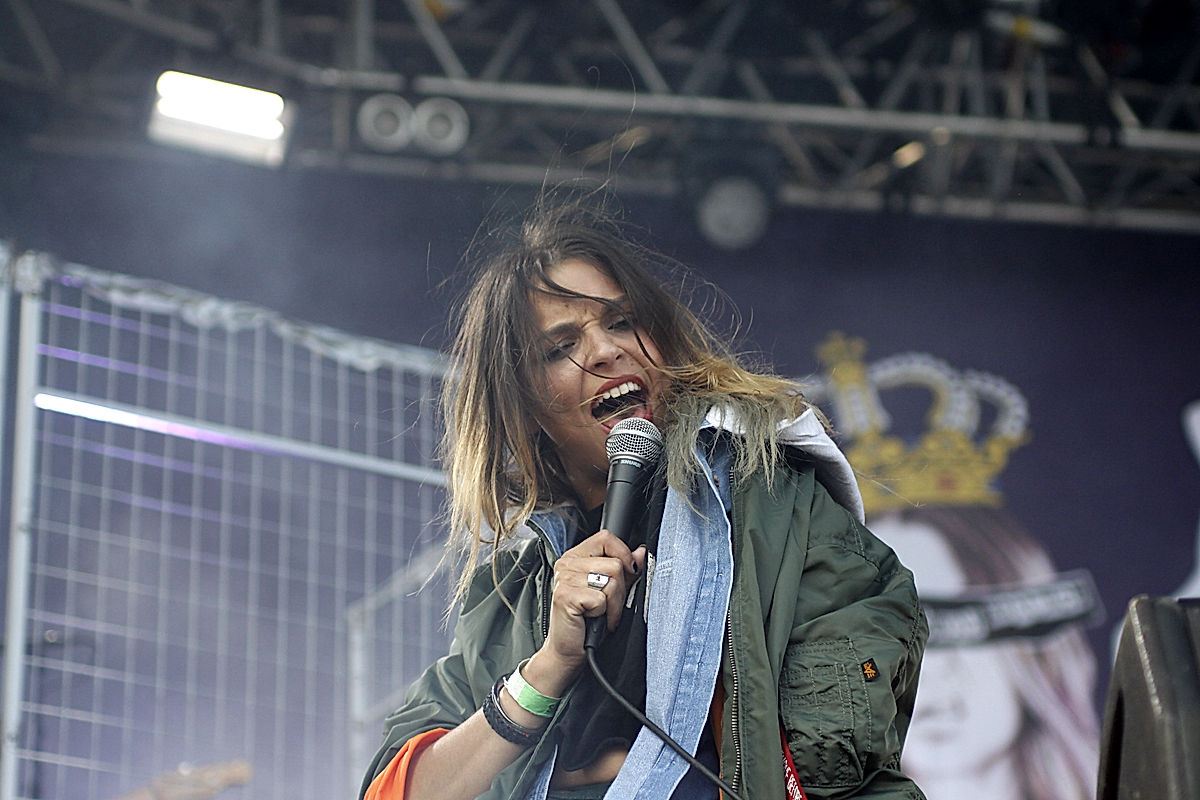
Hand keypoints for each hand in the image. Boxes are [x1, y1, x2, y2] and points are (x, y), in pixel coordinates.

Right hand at [527, 530, 646, 688]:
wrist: (569, 651)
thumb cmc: (588, 622)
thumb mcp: (611, 591)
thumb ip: (625, 570)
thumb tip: (640, 552)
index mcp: (575, 557)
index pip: (606, 538)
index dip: (623, 554)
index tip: (628, 572)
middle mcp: (566, 564)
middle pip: (615, 563)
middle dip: (621, 590)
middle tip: (608, 606)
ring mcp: (564, 579)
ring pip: (612, 580)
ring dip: (614, 604)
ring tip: (602, 614)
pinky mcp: (566, 596)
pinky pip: (602, 598)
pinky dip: (605, 614)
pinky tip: (593, 620)